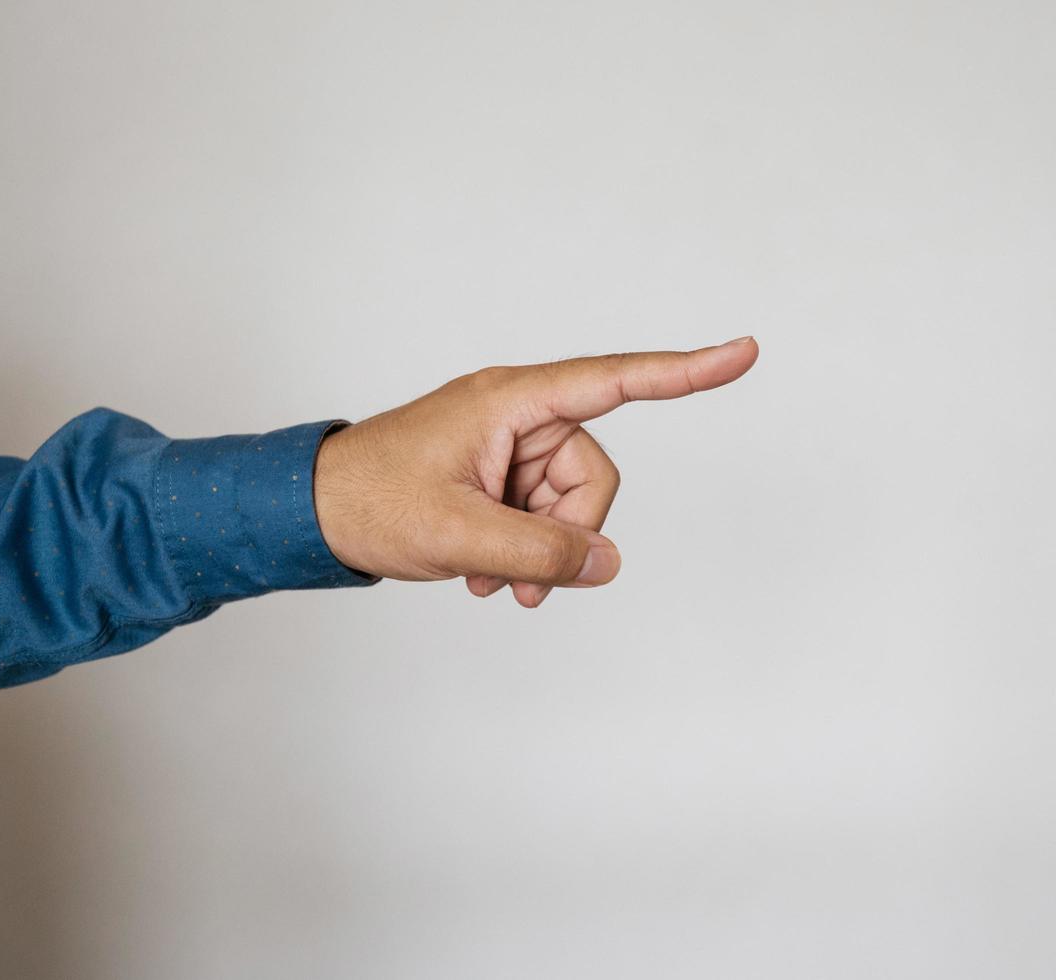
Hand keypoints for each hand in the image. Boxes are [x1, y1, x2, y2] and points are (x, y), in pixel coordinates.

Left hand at [312, 337, 758, 607]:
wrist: (312, 512)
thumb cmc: (371, 501)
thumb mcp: (459, 535)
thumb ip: (539, 555)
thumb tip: (607, 564)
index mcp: (511, 401)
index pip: (614, 380)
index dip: (684, 372)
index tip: (742, 353)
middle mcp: (517, 413)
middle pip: (592, 470)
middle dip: (568, 531)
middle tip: (519, 579)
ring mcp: (506, 444)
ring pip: (568, 501)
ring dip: (541, 550)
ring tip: (490, 581)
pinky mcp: (496, 473)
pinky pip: (541, 513)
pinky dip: (524, 549)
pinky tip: (484, 576)